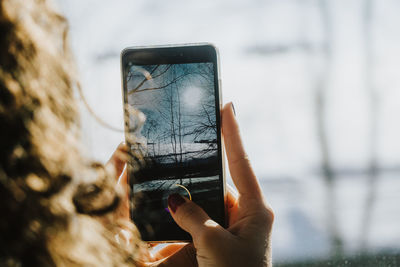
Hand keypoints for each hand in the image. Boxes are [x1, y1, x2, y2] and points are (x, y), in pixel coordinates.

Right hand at [151, 102, 273, 266]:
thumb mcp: (215, 245)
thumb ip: (193, 217)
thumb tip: (174, 198)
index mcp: (255, 209)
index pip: (242, 162)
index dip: (233, 132)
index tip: (228, 105)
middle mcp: (245, 214)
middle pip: (217, 184)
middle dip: (195, 175)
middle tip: (176, 156)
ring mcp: (232, 228)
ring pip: (203, 205)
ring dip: (184, 204)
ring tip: (163, 194)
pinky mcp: (219, 241)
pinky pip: (198, 224)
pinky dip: (182, 223)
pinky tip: (164, 221)